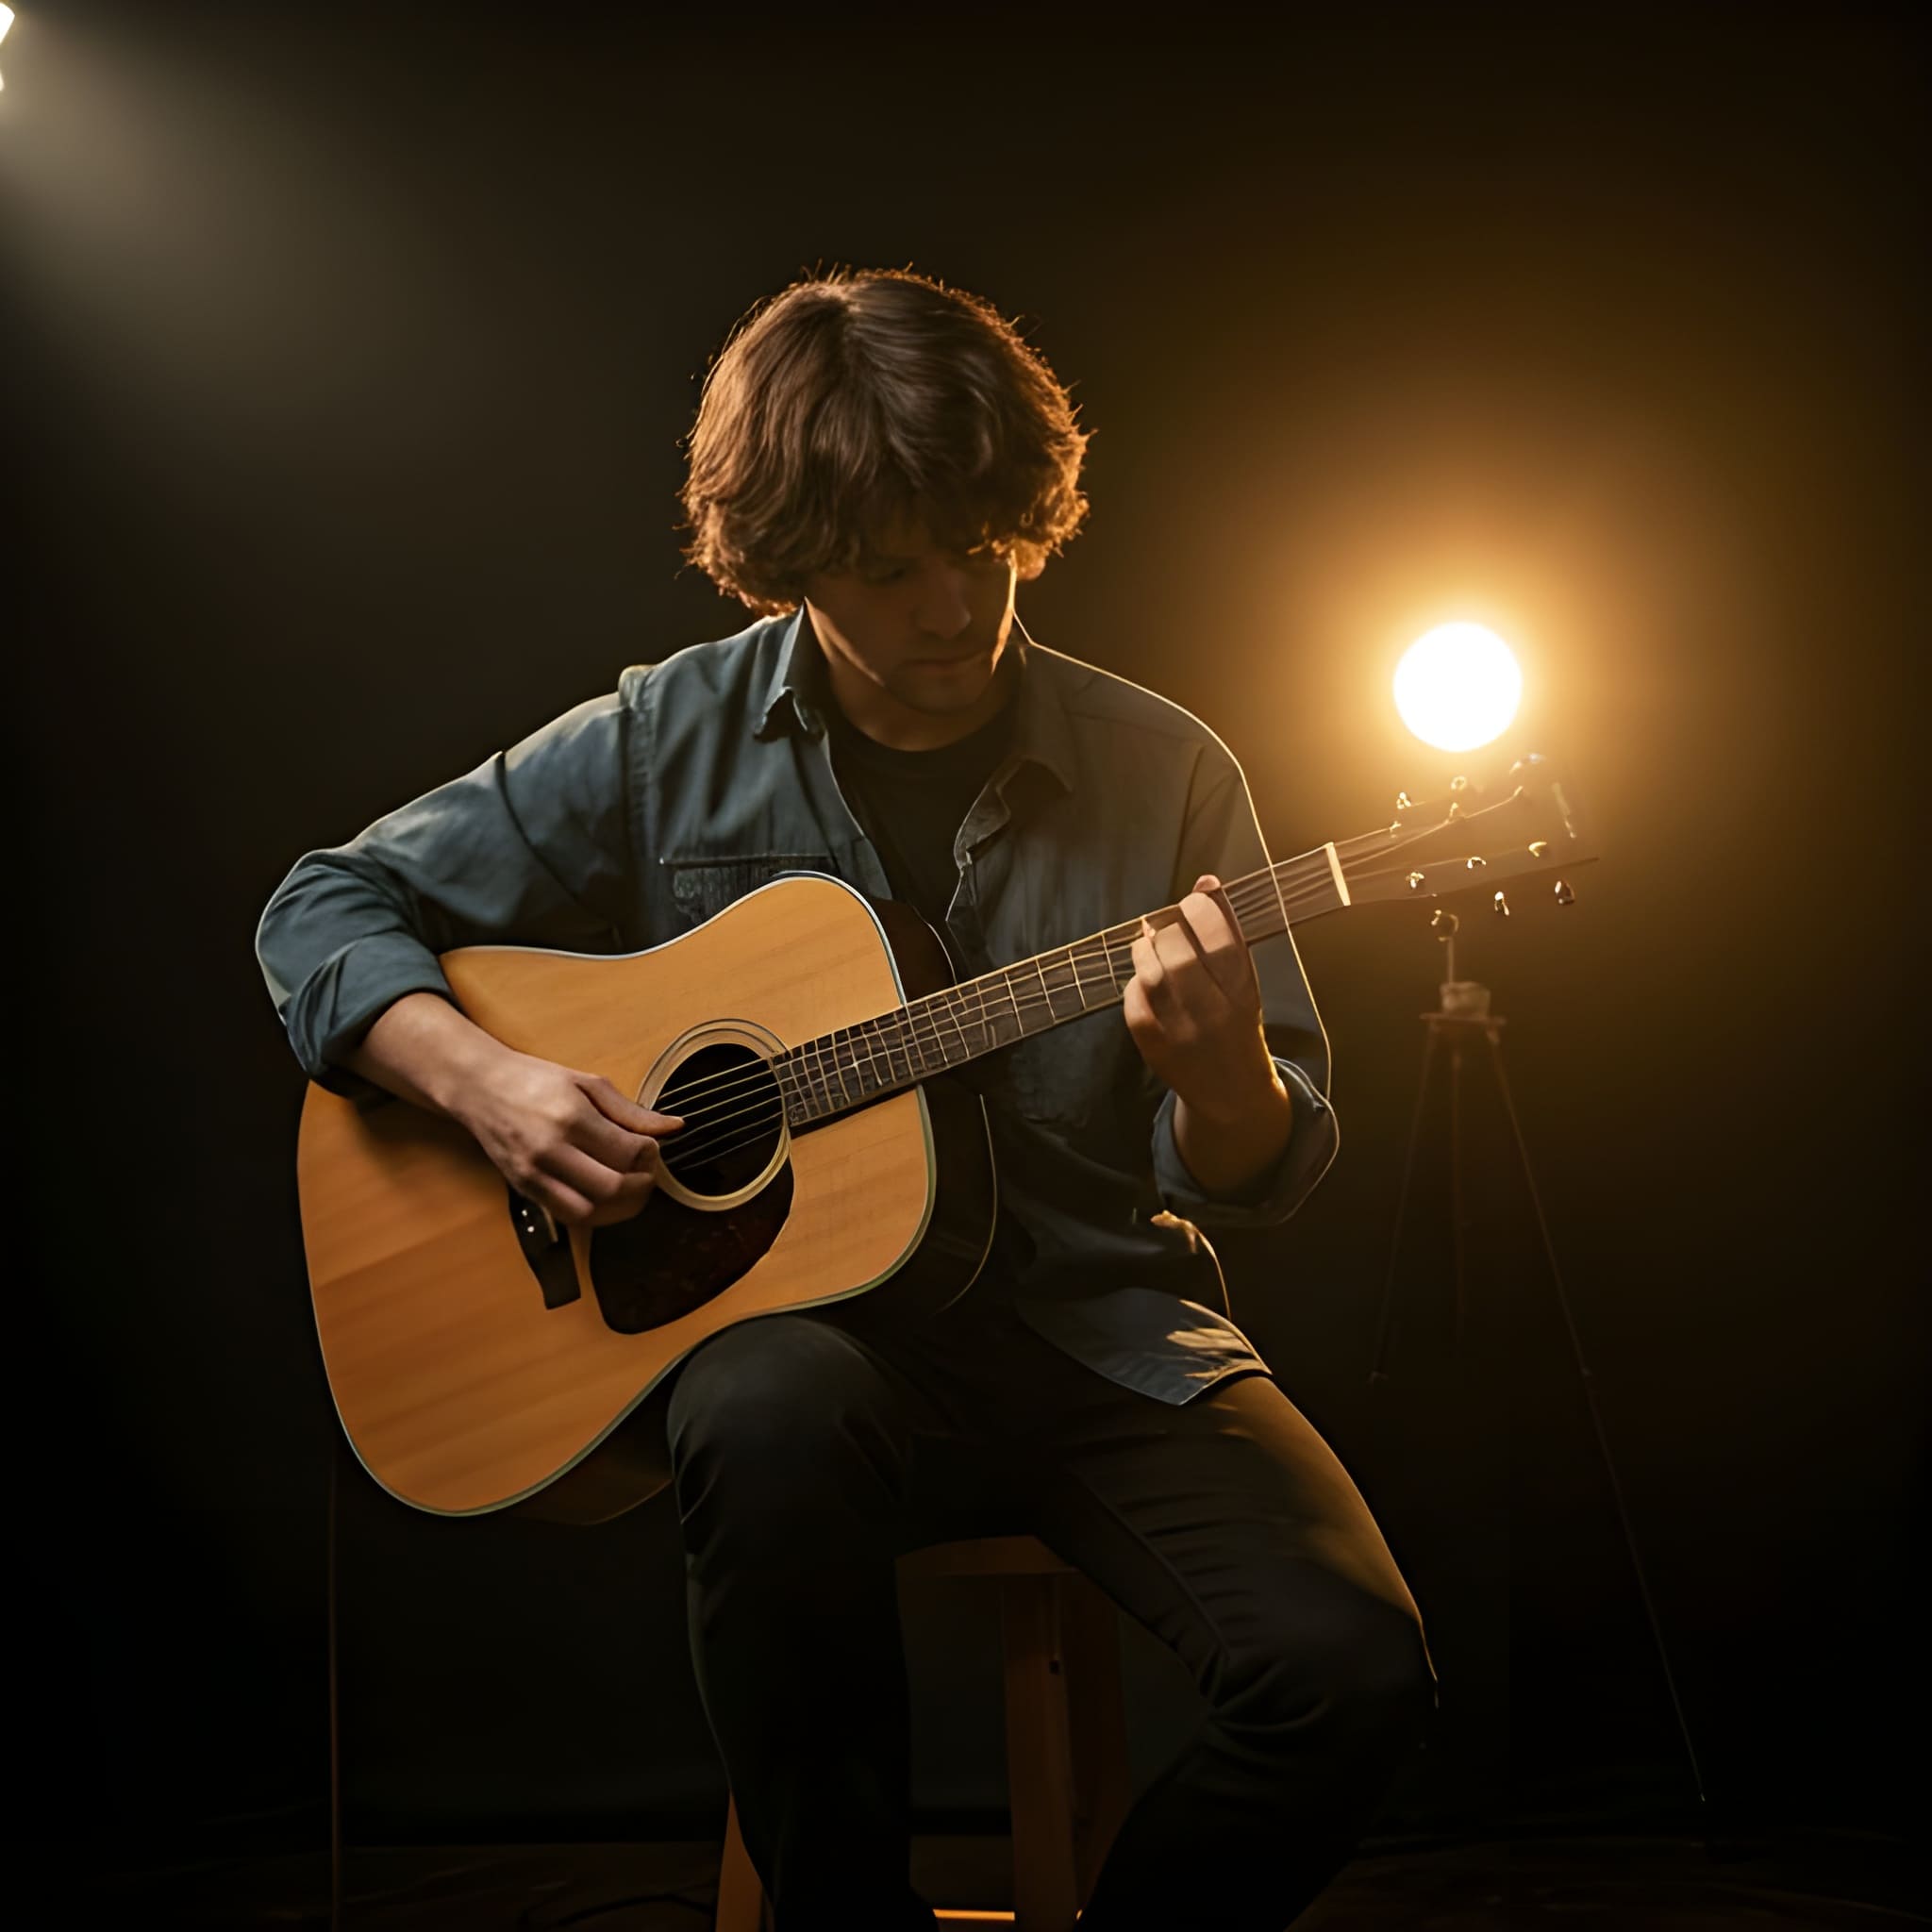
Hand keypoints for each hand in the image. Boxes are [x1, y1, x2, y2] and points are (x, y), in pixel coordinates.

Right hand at [451, 1049, 682, 1229]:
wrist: (480, 1087)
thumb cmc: (535, 1080)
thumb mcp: (588, 1083)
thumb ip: (632, 1111)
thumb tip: (675, 1127)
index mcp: (571, 1117)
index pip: (628, 1152)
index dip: (650, 1155)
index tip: (651, 1146)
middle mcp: (550, 1150)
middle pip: (613, 1188)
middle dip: (642, 1184)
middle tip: (646, 1170)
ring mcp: (534, 1174)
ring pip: (590, 1213)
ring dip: (621, 1207)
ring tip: (630, 1187)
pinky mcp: (524, 1190)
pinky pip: (567, 1216)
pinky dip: (595, 1213)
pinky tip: (605, 1196)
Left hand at [1124, 874, 1281, 1122]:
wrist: (1232, 1094)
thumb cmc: (1237, 1025)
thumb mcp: (1244, 983)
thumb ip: (1226, 933)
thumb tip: (1206, 880)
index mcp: (1243, 992)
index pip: (1219, 938)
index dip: (1200, 908)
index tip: (1193, 899)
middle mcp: (1214, 1013)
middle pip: (1179, 953)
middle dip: (1168, 929)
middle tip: (1167, 926)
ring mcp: (1181, 1032)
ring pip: (1151, 973)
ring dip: (1145, 949)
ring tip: (1150, 945)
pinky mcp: (1153, 1047)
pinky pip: (1134, 1000)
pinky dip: (1135, 983)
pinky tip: (1145, 981)